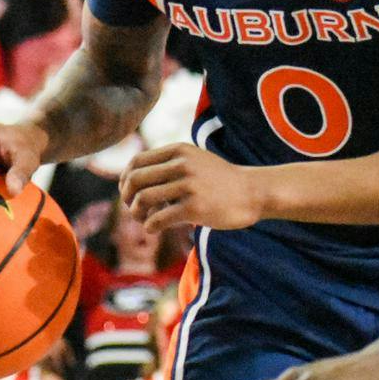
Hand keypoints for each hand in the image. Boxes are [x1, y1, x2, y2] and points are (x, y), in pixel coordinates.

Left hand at [119, 142, 266, 231]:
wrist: (253, 192)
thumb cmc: (220, 180)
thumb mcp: (195, 160)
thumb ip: (168, 163)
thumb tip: (131, 180)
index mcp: (179, 150)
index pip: (136, 162)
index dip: (125, 180)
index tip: (128, 193)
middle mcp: (182, 164)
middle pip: (136, 180)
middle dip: (127, 197)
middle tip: (133, 209)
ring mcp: (189, 186)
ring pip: (143, 199)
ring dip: (136, 213)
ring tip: (143, 220)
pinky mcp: (195, 208)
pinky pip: (158, 218)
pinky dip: (150, 226)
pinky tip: (154, 229)